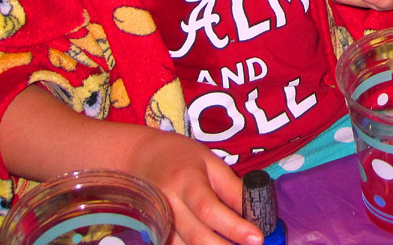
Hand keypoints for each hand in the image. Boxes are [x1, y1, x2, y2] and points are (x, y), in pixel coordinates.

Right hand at [0, 87, 261, 244]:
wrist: (135, 157)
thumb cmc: (178, 156)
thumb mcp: (208, 160)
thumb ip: (231, 186)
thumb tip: (256, 209)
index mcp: (185, 180)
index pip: (210, 208)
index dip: (234, 226)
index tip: (257, 237)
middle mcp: (168, 204)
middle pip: (198, 236)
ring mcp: (156, 222)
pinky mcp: (152, 233)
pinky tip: (213, 244)